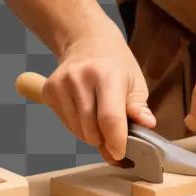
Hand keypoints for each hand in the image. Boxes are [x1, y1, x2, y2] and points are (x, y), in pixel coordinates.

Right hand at [42, 26, 155, 164]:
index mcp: (107, 74)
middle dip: (105, 141)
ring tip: (100, 119)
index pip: (109, 118)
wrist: (88, 42)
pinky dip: (78, 127)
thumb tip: (147, 124)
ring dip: (92, 135)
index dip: (116, 142)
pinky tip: (85, 112)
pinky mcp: (48, 90)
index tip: (121, 154)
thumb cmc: (116, 65)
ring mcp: (61, 84)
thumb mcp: (135, 82)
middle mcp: (81, 78)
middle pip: (91, 130)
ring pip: (77, 132)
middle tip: (115, 135)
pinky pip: (65, 124)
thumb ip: (139, 107)